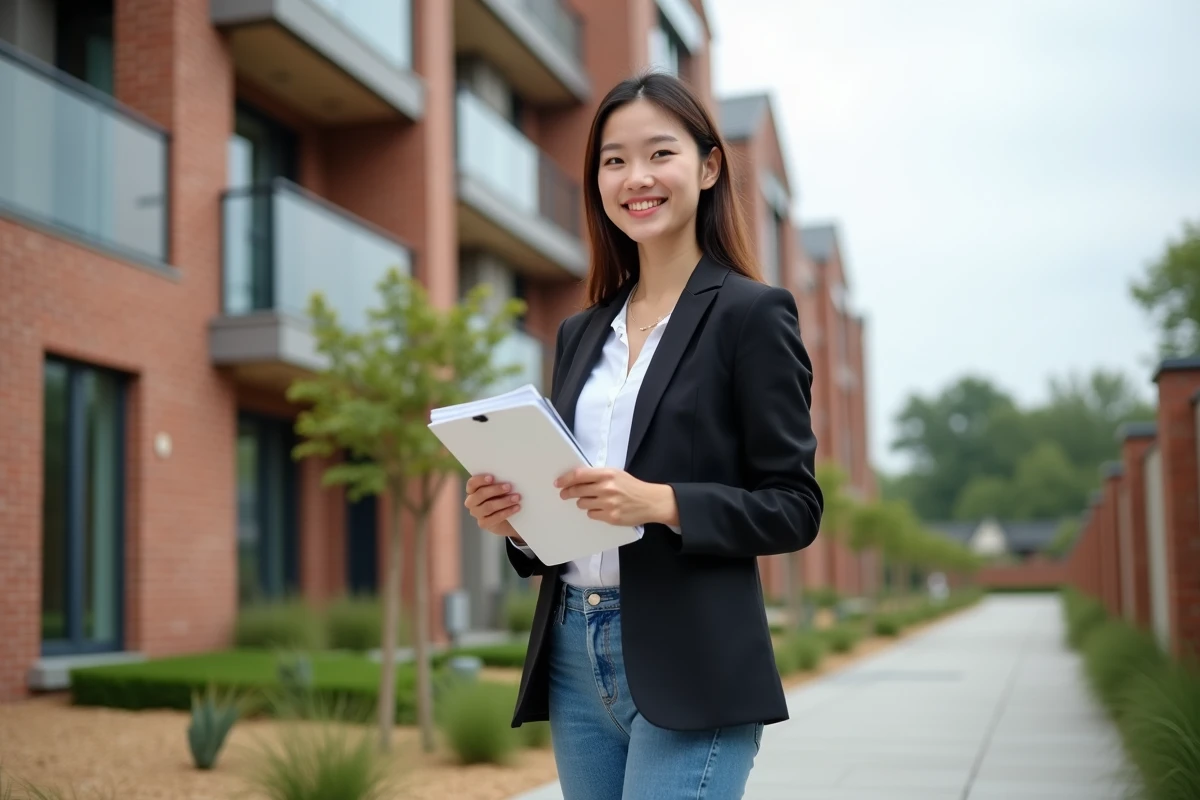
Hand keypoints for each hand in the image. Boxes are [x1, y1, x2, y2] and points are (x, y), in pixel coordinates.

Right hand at [464, 474, 523, 541]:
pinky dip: (506, 512)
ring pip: (488, 507)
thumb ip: (499, 483)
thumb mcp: (499, 489)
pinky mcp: (483, 523)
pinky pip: (494, 518)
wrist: (505, 519)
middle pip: (480, 495)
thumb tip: (508, 477)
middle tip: (509, 487)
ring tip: (516, 498)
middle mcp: (471, 502)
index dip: (481, 480)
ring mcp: (476, 514)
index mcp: (472, 490)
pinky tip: (516, 507)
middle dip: (495, 490)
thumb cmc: (501, 497)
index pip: (472, 483)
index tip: (492, 477)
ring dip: (504, 501)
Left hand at [555, 467, 676, 526]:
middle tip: (565, 494)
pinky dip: (593, 512)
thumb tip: (576, 479)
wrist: (650, 501)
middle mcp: (606, 488)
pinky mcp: (610, 517)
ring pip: (582, 504)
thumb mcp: (616, 474)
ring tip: (594, 500)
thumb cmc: (632, 486)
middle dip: (568, 493)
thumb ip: (598, 476)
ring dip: (584, 502)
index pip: (579, 475)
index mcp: (607, 474)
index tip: (558, 483)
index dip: (565, 479)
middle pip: (577, 490)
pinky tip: (602, 509)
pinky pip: (591, 515)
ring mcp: (608, 504)